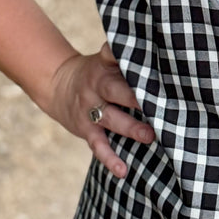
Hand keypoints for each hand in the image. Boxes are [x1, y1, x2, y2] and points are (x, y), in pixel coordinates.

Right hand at [43, 42, 154, 177]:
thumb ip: (125, 57)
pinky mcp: (86, 130)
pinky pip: (98, 145)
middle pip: (115, 90)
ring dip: (130, 128)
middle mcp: (96, 87)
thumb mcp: (106, 60)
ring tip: (150, 136)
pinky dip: (109, 159)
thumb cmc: (96, 72)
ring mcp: (90, 110)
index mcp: (103, 68)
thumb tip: (153, 47)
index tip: (157, 68)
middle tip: (160, 104)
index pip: (116, 60)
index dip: (133, 63)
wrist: (57, 85)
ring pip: (110, 119)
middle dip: (136, 98)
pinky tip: (122, 170)